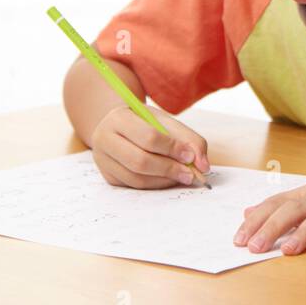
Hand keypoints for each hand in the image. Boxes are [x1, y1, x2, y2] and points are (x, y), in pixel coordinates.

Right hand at [91, 103, 209, 188]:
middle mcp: (104, 138)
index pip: (148, 137)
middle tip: (191, 174)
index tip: (190, 157)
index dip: (172, 149)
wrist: (121, 127)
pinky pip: (134, 186)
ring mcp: (102, 160)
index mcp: (118, 117)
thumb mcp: (166, 122)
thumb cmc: (146, 123)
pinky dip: (155, 185)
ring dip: (164, 180)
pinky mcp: (108, 176)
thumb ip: (189, 140)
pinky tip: (168, 179)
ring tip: (182, 176)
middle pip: (140, 161)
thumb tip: (203, 166)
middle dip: (169, 169)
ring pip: (137, 178)